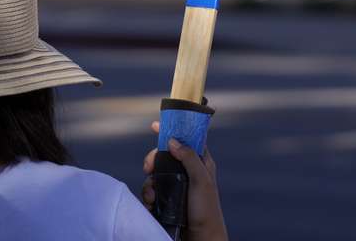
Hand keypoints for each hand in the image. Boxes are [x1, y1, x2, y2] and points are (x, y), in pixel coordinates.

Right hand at [142, 121, 226, 240]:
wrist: (200, 238)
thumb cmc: (206, 210)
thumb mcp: (201, 180)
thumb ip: (189, 157)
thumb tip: (172, 141)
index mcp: (200, 163)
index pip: (186, 139)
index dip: (173, 130)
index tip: (155, 126)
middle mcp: (187, 172)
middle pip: (164, 156)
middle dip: (153, 159)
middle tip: (148, 167)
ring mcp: (176, 186)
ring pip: (155, 174)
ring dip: (149, 182)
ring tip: (153, 195)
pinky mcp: (166, 199)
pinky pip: (152, 191)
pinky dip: (149, 195)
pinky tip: (151, 203)